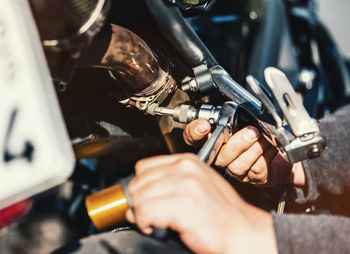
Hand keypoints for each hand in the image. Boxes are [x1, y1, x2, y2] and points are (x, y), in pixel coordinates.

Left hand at [126, 153, 276, 253]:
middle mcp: (185, 168)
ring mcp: (185, 184)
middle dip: (137, 201)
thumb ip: (167, 185)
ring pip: (139, 197)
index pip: (144, 166)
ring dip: (140, 214)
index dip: (139, 185)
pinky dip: (145, 223)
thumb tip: (137, 196)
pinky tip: (156, 227)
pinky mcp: (183, 204)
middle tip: (145, 215)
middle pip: (138, 181)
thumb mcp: (195, 188)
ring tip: (153, 222)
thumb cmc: (221, 214)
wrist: (243, 232)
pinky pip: (145, 212)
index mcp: (187, 162)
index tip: (141, 199)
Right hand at [183, 120, 304, 185]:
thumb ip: (237, 114)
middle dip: (237, 143)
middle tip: (252, 132)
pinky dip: (266, 157)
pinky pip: (255, 169)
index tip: (204, 126)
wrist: (285, 147)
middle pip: (218, 154)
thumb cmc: (264, 131)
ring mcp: (235, 168)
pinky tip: (271, 149)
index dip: (195, 132)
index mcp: (216, 137)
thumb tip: (234, 108)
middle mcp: (222, 155)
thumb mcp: (249, 117)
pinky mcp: (251, 177)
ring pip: (237, 164)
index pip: (194, 137)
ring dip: (254, 149)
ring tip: (265, 139)